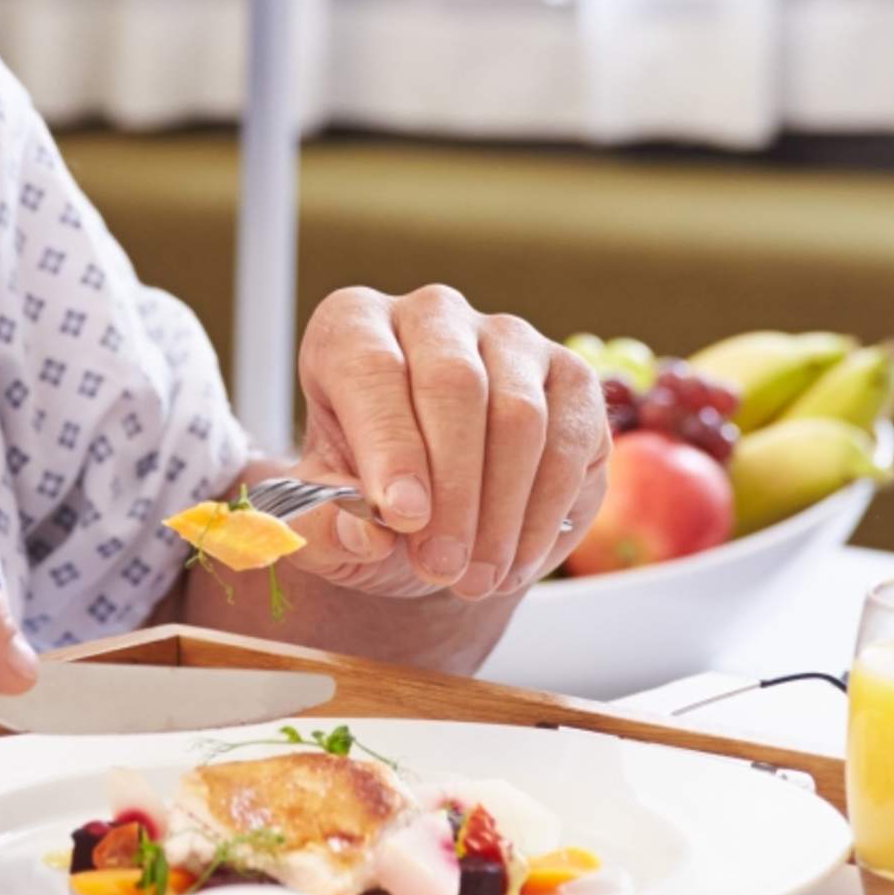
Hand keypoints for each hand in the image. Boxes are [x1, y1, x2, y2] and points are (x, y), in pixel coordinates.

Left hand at [281, 286, 610, 600]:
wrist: (431, 520)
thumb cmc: (368, 505)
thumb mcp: (322, 527)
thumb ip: (322, 529)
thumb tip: (362, 532)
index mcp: (352, 328)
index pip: (370, 368)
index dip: (389, 445)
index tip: (402, 517)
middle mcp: (433, 315)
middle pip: (454, 385)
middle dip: (451, 490)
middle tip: (441, 567)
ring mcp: (511, 339)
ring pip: (519, 416)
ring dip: (500, 513)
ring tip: (475, 579)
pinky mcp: (571, 378)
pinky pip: (570, 442)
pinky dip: (543, 515)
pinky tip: (515, 564)